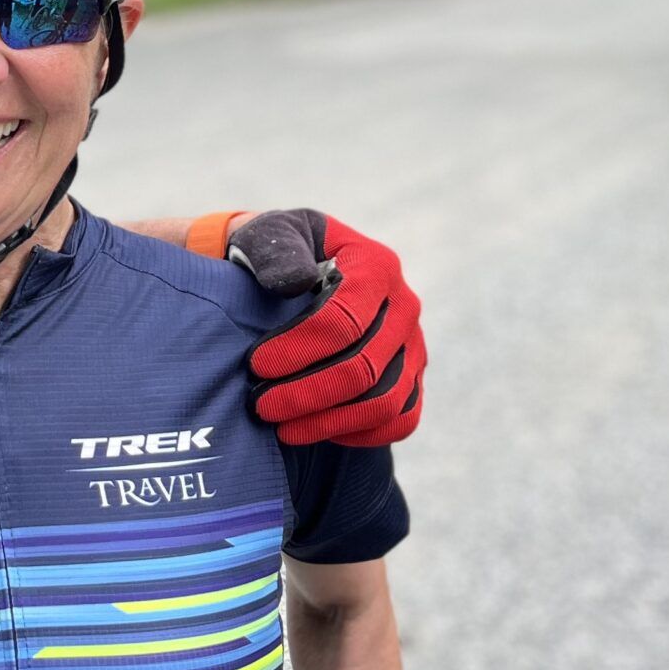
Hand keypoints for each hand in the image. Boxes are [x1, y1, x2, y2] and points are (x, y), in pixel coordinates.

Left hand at [230, 210, 425, 446]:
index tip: (256, 365)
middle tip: (260, 406)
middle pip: (364, 367)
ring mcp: (413, 345)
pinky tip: (313, 429)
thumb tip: (297, 282)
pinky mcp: (412, 377)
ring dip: (329, 420)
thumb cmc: (275, 255)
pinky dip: (359, 432)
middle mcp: (405, 306)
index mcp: (376, 265)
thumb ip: (277, 253)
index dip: (298, 348)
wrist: (292, 272)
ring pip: (384, 401)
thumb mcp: (267, 237)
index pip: (344, 320)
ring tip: (282, 428)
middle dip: (307, 392)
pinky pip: (400, 419)